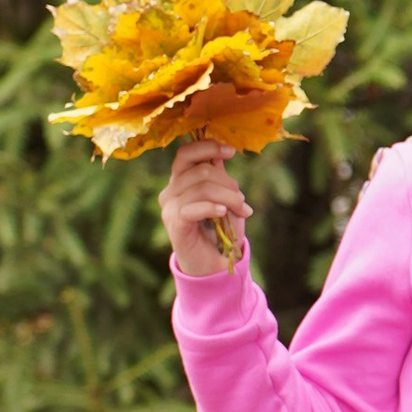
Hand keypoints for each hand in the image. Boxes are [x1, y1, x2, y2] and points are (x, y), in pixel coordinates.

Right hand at [161, 140, 249, 278]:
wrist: (214, 264)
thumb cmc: (220, 230)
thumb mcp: (224, 197)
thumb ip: (219, 175)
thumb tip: (223, 151)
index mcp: (179, 181)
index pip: (185, 153)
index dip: (208, 147)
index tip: (232, 152)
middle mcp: (170, 192)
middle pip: (200, 170)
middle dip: (229, 183)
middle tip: (242, 200)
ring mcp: (169, 208)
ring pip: (202, 188)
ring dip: (229, 198)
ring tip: (242, 210)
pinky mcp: (174, 224)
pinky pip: (193, 208)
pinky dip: (213, 208)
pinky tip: (224, 214)